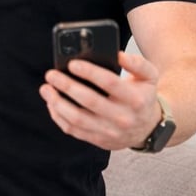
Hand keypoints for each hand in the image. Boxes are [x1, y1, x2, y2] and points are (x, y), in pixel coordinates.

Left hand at [40, 50, 162, 150]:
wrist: (148, 128)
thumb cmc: (143, 96)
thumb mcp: (149, 77)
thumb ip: (137, 63)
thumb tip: (118, 55)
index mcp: (135, 99)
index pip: (109, 83)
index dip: (89, 72)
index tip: (72, 63)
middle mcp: (122, 118)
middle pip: (89, 101)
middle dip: (66, 86)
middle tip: (51, 74)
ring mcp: (109, 132)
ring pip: (77, 119)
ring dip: (57, 103)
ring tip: (46, 89)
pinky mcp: (98, 140)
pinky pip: (73, 130)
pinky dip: (59, 117)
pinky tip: (51, 103)